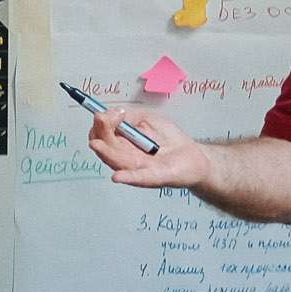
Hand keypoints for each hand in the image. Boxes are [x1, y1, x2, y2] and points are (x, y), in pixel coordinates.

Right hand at [87, 106, 210, 188]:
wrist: (193, 156)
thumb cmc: (170, 139)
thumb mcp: (147, 119)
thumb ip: (128, 116)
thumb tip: (111, 113)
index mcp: (122, 143)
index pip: (102, 135)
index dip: (100, 124)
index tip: (104, 113)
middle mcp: (125, 157)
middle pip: (106, 147)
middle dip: (101, 133)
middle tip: (103, 120)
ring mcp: (138, 169)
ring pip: (117, 161)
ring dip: (106, 153)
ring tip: (96, 144)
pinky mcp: (154, 177)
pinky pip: (139, 178)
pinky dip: (128, 177)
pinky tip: (117, 176)